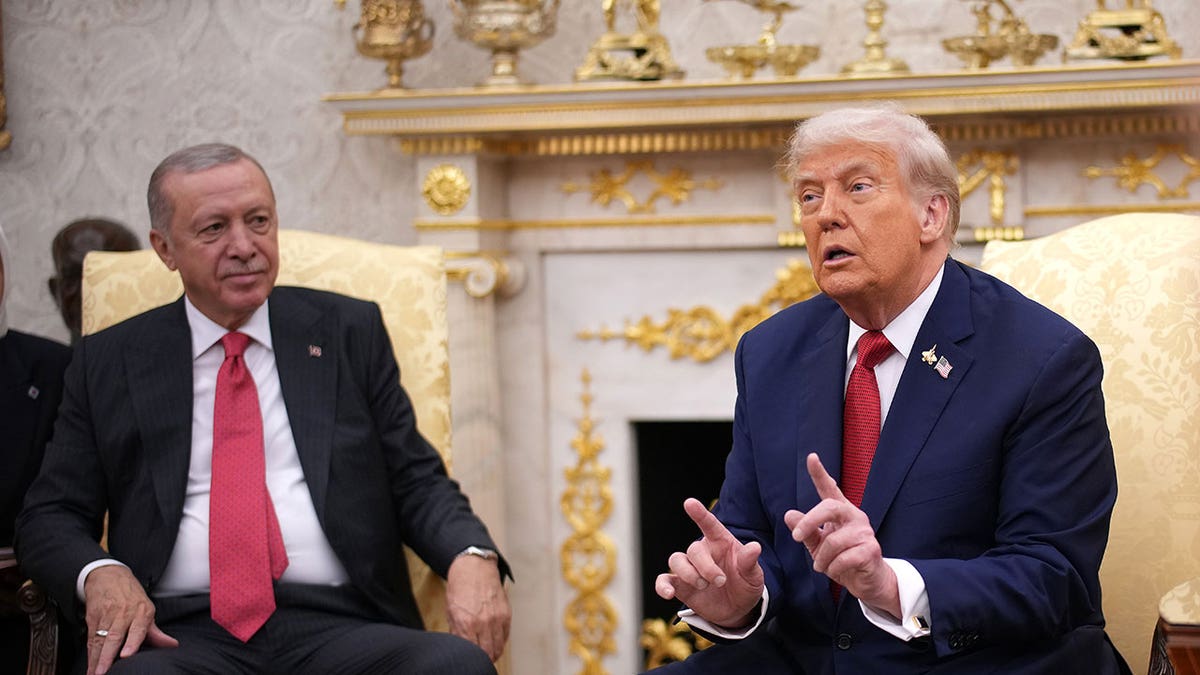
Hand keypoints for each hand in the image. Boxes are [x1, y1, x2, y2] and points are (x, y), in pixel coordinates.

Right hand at [83, 565, 176, 674]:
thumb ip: (156, 632)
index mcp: (141, 611)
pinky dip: (90, 654)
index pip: (137, 628)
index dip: (132, 642)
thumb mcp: (147, 609)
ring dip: (96, 659)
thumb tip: (172, 645)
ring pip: (100, 640)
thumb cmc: (130, 596)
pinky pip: (91, 638)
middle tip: (103, 672)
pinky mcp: (93, 618)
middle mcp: (123, 613)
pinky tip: (90, 666)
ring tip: (95, 674)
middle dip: (108, 656)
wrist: (108, 575)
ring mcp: (107, 615)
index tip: (127, 655)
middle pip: (114, 637)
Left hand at [446, 553, 510, 661]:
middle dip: (485, 658)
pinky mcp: (506, 613)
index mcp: (466, 623)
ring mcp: (497, 618)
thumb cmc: (460, 586)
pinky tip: (495, 640)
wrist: (474, 566)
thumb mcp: (451, 610)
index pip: (472, 652)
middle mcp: (483, 622)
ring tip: (489, 653)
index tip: (471, 658)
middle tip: (482, 659)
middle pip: (488, 653)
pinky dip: (501, 641)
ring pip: (499, 647)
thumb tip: (461, 646)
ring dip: (494, 652)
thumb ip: (456, 631)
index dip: (472, 658)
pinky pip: (506, 635)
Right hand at [654, 498, 763, 628]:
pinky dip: (662, 586)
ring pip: (676, 560)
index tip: (689, 502)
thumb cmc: (745, 585)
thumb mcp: (754, 575)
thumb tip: (755, 547)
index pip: (709, 524)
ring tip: (703, 586)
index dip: (699, 514)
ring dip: (688, 574)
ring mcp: (689, 568)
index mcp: (720, 542)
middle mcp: (702, 552)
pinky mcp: (680, 585)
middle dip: (706, 567)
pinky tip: (669, 594)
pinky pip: (663, 581)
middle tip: (721, 582)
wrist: (737, 610)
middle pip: (694, 550)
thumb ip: (750, 562)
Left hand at [784, 453, 899, 616]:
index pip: (830, 489)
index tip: (811, 456)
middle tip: (796, 537)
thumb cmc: (842, 560)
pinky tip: (835, 571)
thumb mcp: (818, 545)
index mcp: (841, 512)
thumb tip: (788, 514)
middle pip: (829, 507)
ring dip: (821, 559)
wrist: (867, 582)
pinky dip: (833, 568)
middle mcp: (854, 517)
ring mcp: (865, 532)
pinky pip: (843, 558)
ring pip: (833, 541)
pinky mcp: (871, 550)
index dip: (819, 473)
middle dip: (809, 521)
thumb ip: (806, 531)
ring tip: (821, 566)